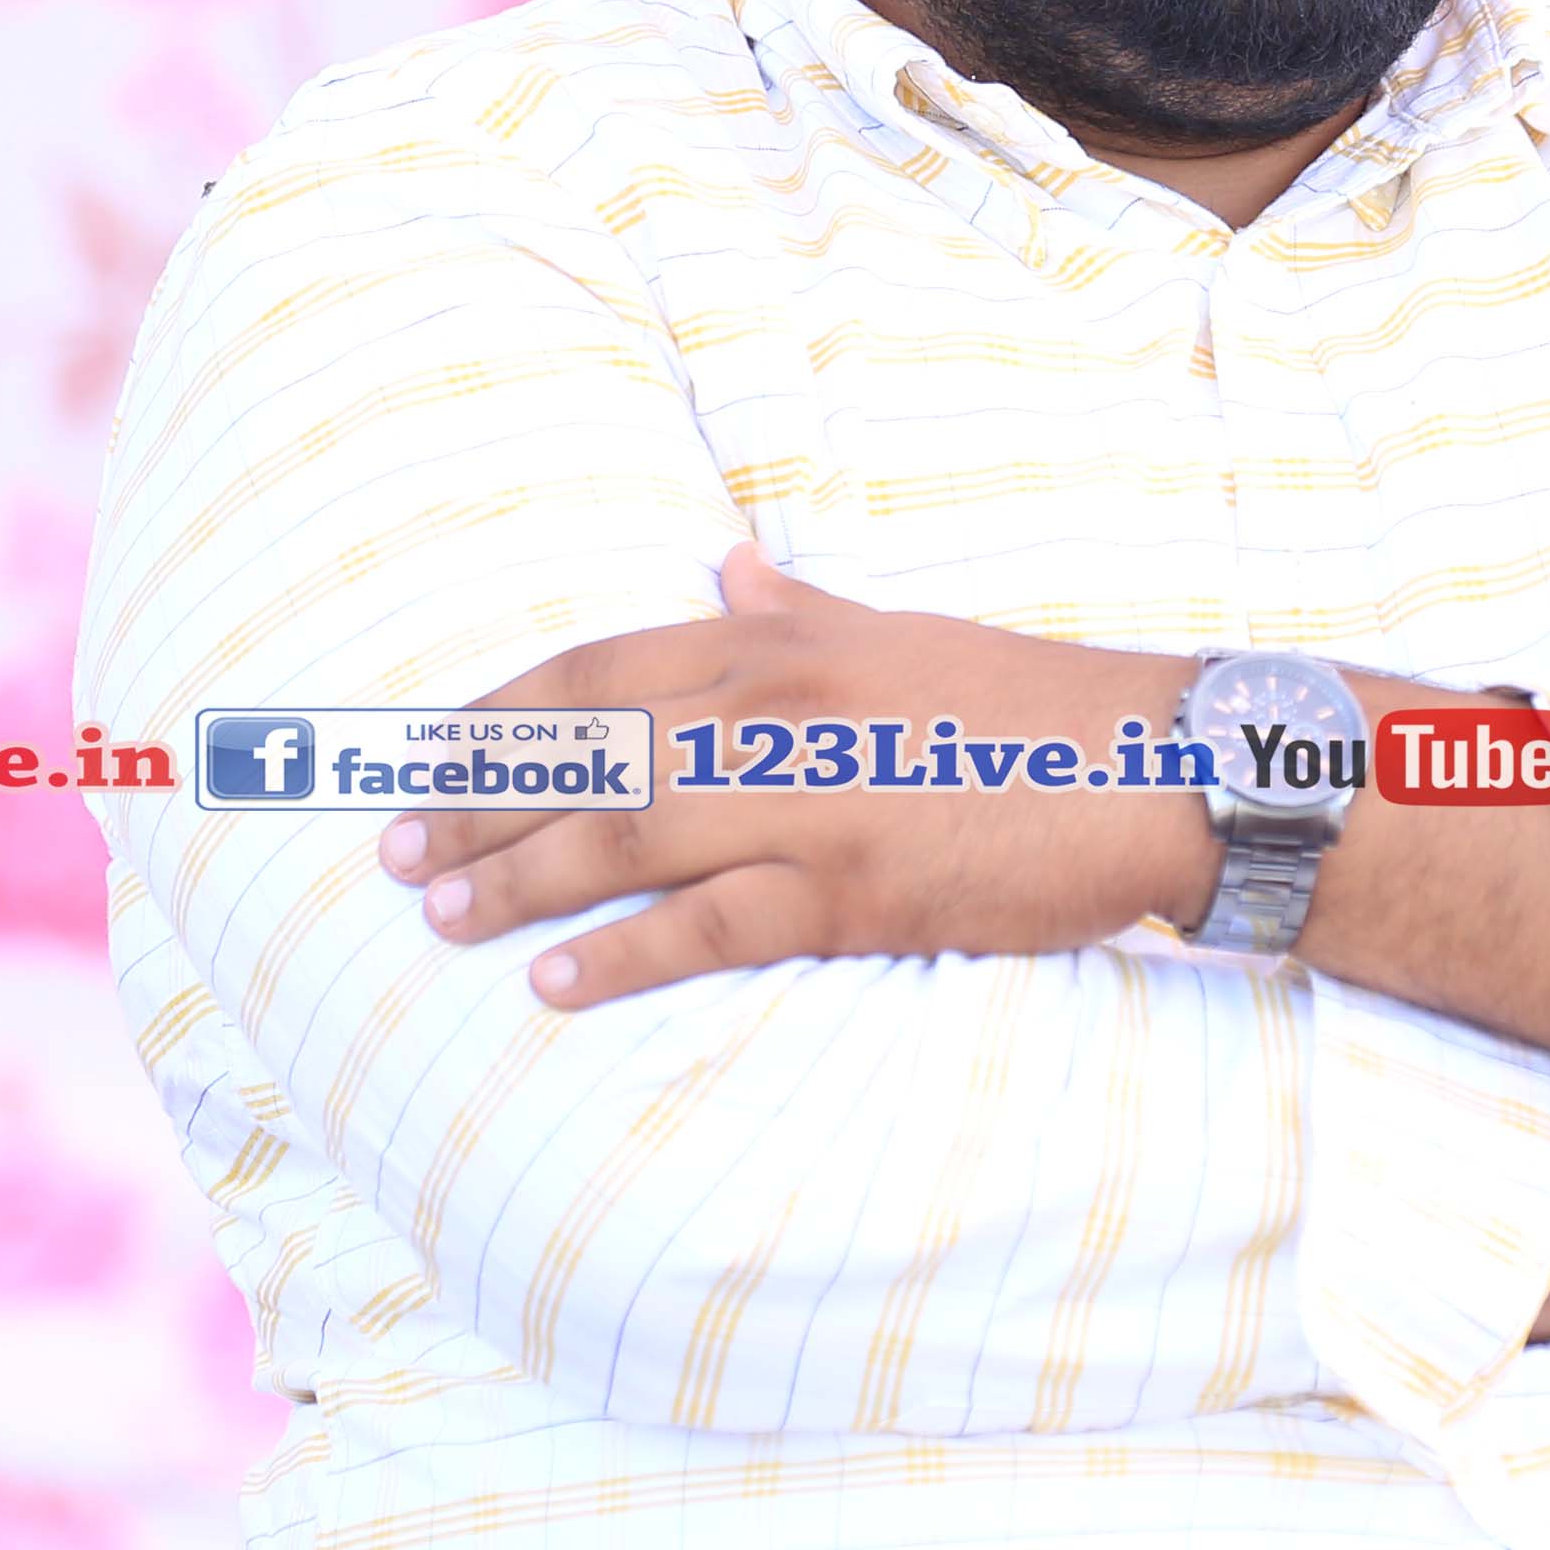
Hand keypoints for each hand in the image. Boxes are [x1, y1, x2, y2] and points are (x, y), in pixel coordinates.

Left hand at [380, 548, 1211, 1006]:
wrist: (1153, 766)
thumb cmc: (1029, 701)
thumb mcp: (900, 631)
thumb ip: (797, 608)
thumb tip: (721, 568)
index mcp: (777, 643)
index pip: (595, 673)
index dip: (497, 716)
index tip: (426, 757)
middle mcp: (773, 709)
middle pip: (582, 754)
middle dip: (475, 803)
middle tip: (395, 851)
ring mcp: (807, 801)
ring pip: (621, 836)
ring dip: (517, 877)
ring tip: (441, 916)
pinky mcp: (850, 891)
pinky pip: (706, 927)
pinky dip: (621, 954)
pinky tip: (554, 981)